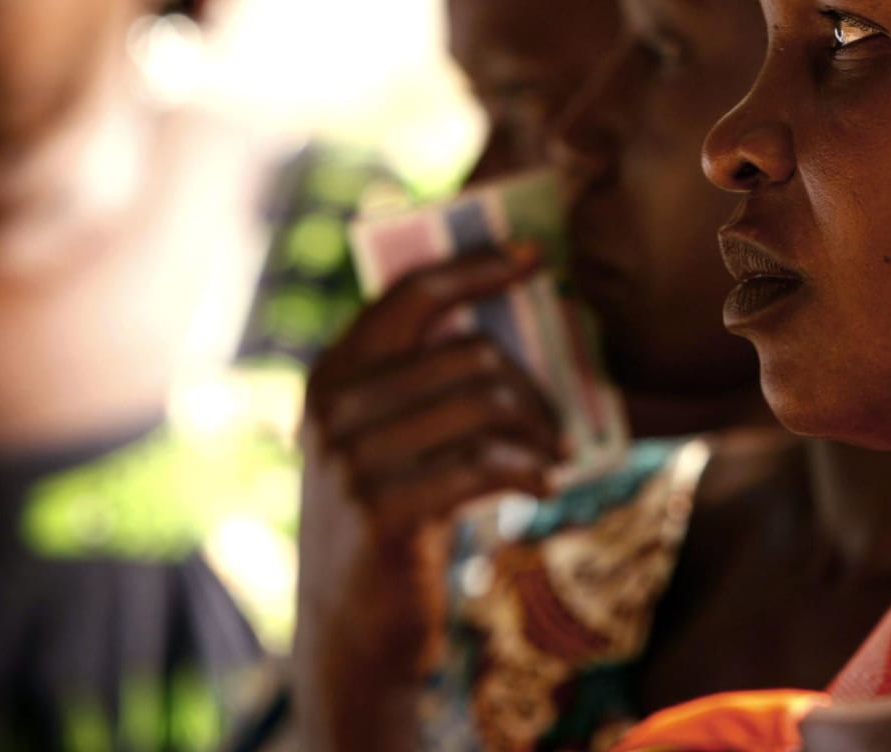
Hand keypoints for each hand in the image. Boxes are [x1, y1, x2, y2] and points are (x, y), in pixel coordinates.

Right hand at [294, 244, 562, 750]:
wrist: (353, 633)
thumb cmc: (394, 523)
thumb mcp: (390, 442)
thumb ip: (425, 384)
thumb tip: (517, 321)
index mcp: (332, 374)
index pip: (411, 292)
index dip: (477, 266)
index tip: (535, 257)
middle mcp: (332, 407)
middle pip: (469, 352)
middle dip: (531, 386)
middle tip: (558, 428)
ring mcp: (351, 459)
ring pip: (485, 403)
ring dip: (539, 434)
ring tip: (553, 463)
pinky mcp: (383, 510)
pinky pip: (485, 463)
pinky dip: (531, 472)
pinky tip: (543, 491)